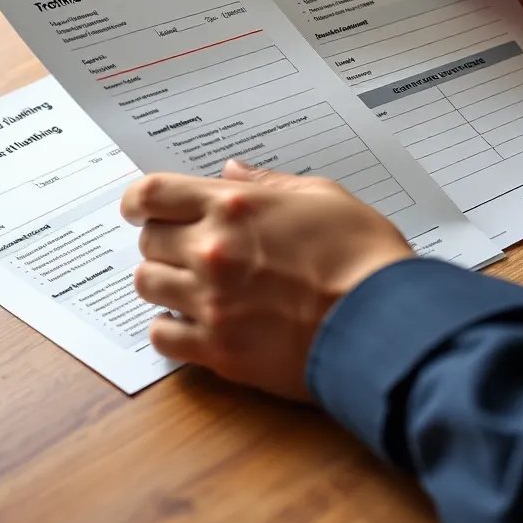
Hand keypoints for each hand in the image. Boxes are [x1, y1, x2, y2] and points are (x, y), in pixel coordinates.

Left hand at [120, 160, 413, 400]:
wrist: (384, 320)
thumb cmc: (363, 254)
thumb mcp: (322, 195)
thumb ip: (269, 182)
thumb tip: (231, 172)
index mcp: (234, 206)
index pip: (152, 194)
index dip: (138, 200)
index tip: (139, 207)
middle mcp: (212, 251)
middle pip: (148, 241)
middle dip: (161, 239)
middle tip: (184, 245)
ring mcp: (212, 303)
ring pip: (148, 285)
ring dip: (164, 281)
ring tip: (191, 283)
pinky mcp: (219, 350)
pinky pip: (162, 337)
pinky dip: (171, 327)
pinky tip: (195, 321)